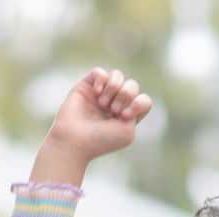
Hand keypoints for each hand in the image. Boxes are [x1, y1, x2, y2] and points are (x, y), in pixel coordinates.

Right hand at [31, 68, 153, 184]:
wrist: (74, 141)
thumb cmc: (100, 140)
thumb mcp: (128, 131)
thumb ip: (137, 110)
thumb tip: (124, 90)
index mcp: (127, 116)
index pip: (144, 100)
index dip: (140, 103)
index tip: (125, 115)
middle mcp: (114, 103)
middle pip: (132, 85)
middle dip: (126, 94)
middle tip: (114, 110)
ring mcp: (100, 94)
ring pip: (117, 75)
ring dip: (114, 87)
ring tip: (103, 103)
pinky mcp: (85, 87)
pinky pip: (99, 72)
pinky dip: (101, 80)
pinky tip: (96, 92)